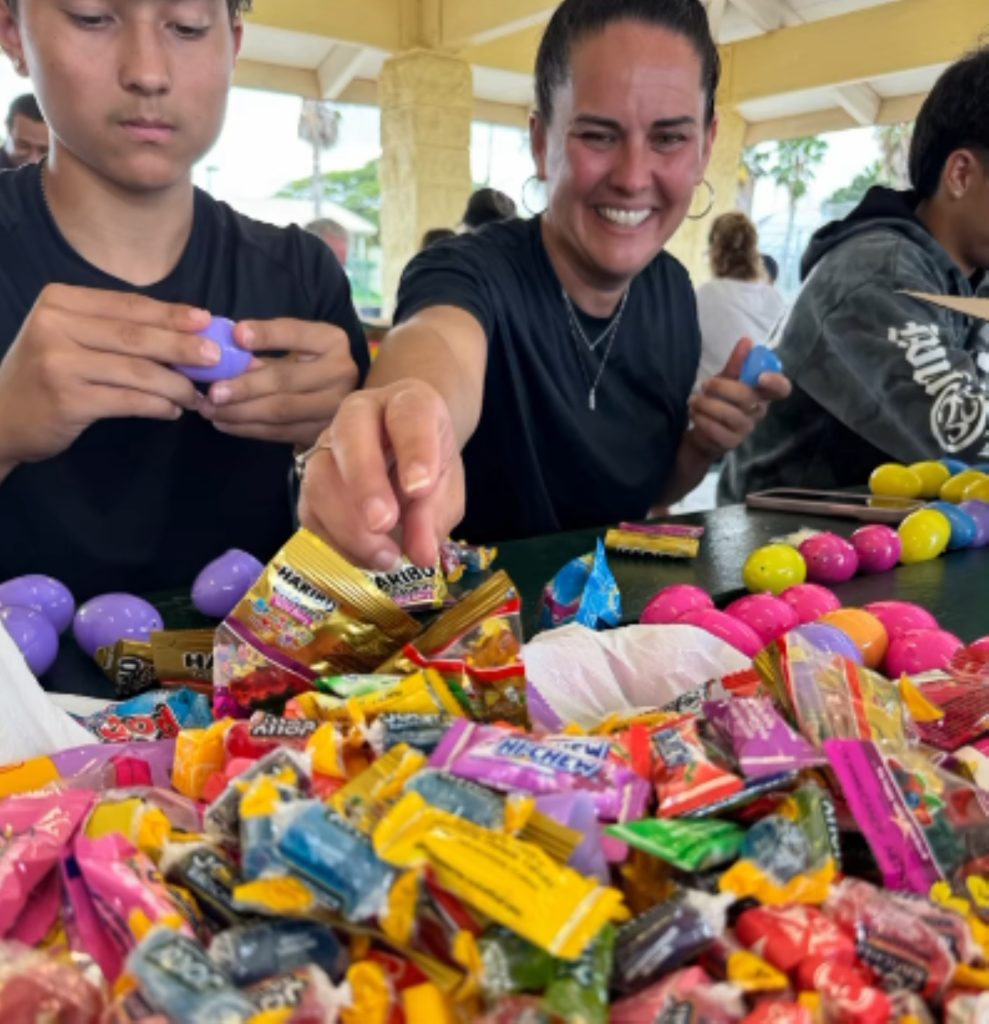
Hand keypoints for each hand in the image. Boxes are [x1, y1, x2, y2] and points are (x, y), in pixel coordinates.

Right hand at [0, 285, 216, 467]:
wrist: (1, 417)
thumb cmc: (48, 373)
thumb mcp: (71, 337)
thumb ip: (117, 329)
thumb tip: (187, 331)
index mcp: (60, 301)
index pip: (128, 305)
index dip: (172, 314)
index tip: (207, 320)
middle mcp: (55, 326)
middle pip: (136, 335)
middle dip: (183, 347)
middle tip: (217, 357)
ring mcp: (59, 363)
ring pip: (138, 370)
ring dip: (176, 384)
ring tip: (198, 394)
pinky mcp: (67, 399)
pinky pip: (129, 400)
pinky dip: (158, 405)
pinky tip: (174, 410)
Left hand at [199, 319, 358, 446]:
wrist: (336, 398)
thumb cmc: (306, 364)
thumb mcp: (293, 348)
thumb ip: (265, 351)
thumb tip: (226, 359)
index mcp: (331, 341)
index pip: (297, 334)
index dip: (267, 335)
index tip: (236, 334)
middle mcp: (340, 373)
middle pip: (285, 380)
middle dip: (245, 387)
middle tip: (212, 392)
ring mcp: (335, 406)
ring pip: (280, 411)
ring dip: (240, 412)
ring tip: (210, 410)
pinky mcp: (322, 432)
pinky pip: (279, 432)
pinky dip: (248, 428)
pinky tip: (224, 423)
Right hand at [298, 380, 463, 569]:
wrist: (404, 454)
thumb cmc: (428, 462)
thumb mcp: (446, 482)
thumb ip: (435, 512)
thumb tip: (421, 553)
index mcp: (406, 403)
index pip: (408, 415)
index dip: (414, 450)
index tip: (420, 488)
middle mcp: (359, 415)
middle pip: (349, 437)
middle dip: (365, 484)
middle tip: (384, 524)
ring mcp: (327, 446)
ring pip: (320, 478)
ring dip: (348, 525)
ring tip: (385, 557)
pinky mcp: (311, 484)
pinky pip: (310, 513)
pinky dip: (335, 542)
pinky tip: (364, 560)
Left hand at [688, 337, 790, 457]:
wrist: (702, 431)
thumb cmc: (720, 402)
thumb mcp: (726, 379)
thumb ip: (736, 363)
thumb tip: (747, 341)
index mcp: (761, 394)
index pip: (782, 389)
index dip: (776, 382)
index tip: (760, 376)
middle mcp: (757, 412)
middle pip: (748, 398)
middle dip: (722, 388)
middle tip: (704, 384)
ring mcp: (745, 429)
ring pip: (731, 415)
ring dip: (708, 405)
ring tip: (694, 400)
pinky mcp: (730, 443)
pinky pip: (717, 431)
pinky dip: (702, 420)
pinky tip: (695, 414)